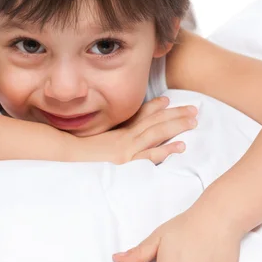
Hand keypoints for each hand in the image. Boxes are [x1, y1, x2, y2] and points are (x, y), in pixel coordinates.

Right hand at [77, 96, 198, 164]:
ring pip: (157, 133)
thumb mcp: (95, 141)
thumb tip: (114, 141)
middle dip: (176, 114)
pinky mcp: (127, 161)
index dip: (156, 107)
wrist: (67, 155)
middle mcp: (125, 136)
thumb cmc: (78, 151)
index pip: (140, 115)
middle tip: (194, 110)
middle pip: (154, 121)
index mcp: (118, 131)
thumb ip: (108, 138)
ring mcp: (127, 148)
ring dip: (177, 126)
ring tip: (194, 122)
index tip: (169, 101)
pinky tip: (181, 146)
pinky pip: (150, 155)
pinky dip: (166, 149)